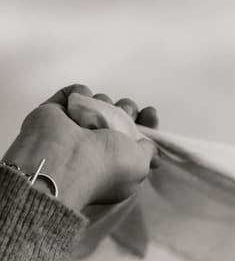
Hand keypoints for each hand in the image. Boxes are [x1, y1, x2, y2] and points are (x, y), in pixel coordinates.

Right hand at [2, 84, 158, 211]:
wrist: (65, 158)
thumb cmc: (104, 167)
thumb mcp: (140, 165)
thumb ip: (149, 152)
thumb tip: (151, 148)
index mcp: (116, 161)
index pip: (135, 137)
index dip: (146, 123)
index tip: (150, 113)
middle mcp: (97, 145)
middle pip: (119, 115)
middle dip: (126, 109)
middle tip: (126, 112)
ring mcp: (76, 129)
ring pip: (98, 102)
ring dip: (103, 103)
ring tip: (97, 116)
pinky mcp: (57, 112)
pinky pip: (75, 93)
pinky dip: (79, 94)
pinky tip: (79, 108)